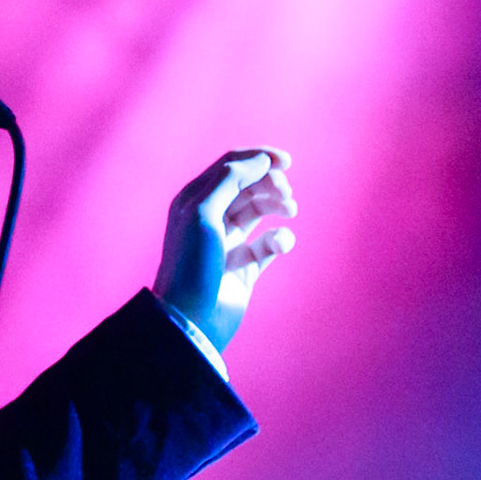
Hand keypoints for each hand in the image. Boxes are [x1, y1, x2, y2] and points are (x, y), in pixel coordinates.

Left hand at [152, 148, 296, 352]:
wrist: (190, 320)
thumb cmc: (190, 264)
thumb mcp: (203, 213)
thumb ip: (230, 180)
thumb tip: (260, 159)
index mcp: (195, 199)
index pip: (230, 166)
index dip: (259, 159)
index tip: (286, 162)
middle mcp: (211, 217)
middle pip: (249, 185)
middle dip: (271, 183)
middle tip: (286, 192)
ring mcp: (229, 241)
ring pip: (260, 211)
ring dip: (278, 205)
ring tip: (290, 210)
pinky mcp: (246, 266)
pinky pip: (270, 243)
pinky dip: (281, 238)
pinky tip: (280, 244)